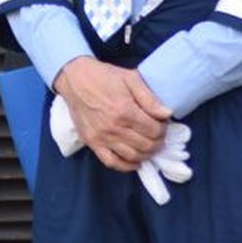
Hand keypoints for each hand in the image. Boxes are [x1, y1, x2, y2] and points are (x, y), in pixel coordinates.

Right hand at [52, 57, 170, 171]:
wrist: (75, 79)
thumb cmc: (104, 76)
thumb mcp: (130, 78)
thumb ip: (149, 98)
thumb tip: (167, 114)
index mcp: (125, 110)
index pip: (154, 130)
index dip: (163, 129)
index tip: (163, 124)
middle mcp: (114, 127)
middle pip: (146, 145)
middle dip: (158, 142)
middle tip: (159, 136)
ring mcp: (102, 137)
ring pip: (132, 156)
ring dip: (146, 154)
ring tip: (150, 146)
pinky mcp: (92, 142)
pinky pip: (111, 162)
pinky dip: (126, 166)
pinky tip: (135, 162)